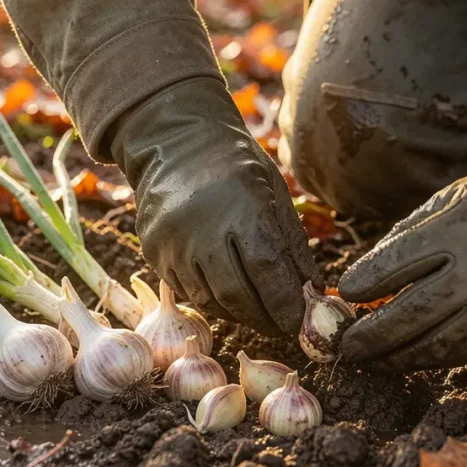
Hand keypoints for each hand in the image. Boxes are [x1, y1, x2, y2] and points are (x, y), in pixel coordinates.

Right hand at [111, 77, 320, 335]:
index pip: (266, 269)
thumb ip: (292, 242)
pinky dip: (212, 300)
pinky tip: (229, 298)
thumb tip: (312, 290)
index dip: (283, 303)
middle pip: (236, 293)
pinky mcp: (153, 253)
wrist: (172, 140)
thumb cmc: (234, 163)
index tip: (297, 321)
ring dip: (238, 314)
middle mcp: (201, 229)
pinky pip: (187, 291)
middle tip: (280, 326)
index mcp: (240, 208)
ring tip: (258, 315)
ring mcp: (173, 243)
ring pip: (209, 299)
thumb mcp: (273, 190)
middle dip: (262, 318)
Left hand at [337, 134, 466, 371]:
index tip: (345, 296)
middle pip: (415, 317)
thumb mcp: (448, 201)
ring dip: (402, 357)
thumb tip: (361, 282)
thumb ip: (406, 240)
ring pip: (442, 347)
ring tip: (376, 359)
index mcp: (459, 232)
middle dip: (374, 337)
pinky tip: (416, 354)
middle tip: (348, 348)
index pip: (398, 265)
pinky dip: (439, 356)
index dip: (366, 284)